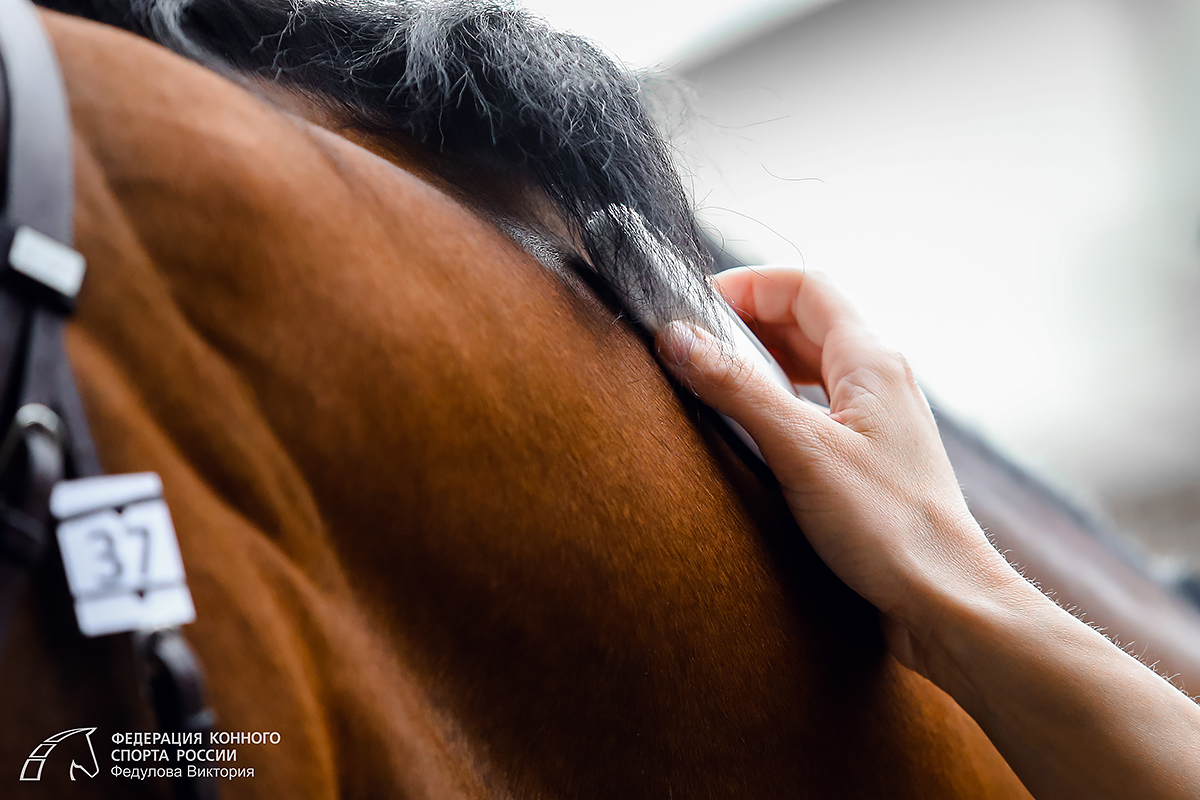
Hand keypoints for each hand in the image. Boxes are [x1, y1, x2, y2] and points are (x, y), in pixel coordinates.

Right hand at [657, 267, 1015, 669]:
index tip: (695, 309)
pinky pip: (817, 407)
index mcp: (871, 360)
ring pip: (811, 366)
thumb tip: (678, 338)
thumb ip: (738, 388)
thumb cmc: (888, 527)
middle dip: (745, 324)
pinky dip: (778, 404)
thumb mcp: (801, 451)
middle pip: (805, 322)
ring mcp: (878, 419)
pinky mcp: (871, 458)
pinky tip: (751, 433)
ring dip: (761, 364)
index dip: (746, 285)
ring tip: (713, 384)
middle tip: (692, 347)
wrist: (944, 602)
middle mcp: (880, 380)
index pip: (804, 287)